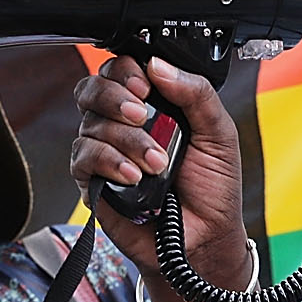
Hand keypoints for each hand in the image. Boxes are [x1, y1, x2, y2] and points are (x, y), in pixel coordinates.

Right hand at [69, 55, 254, 301]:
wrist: (205, 237)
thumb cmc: (212, 187)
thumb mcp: (219, 133)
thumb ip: (195, 94)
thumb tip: (158, 64)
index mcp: (154, 105)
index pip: (121, 70)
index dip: (126, 71)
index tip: (146, 87)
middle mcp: (123, 124)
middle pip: (92, 89)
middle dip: (116, 97)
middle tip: (143, 115)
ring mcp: (105, 151)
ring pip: (90, 124)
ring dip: (127, 141)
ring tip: (158, 164)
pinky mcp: (93, 181)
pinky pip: (83, 158)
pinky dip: (109, 162)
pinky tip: (134, 177)